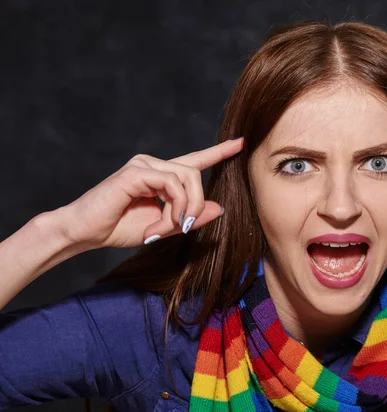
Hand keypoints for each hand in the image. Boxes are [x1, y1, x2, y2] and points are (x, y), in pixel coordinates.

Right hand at [59, 138, 243, 249]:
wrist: (85, 233)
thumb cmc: (118, 228)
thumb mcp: (164, 227)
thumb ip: (189, 218)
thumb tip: (219, 208)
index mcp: (161, 176)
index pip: (195, 160)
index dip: (219, 152)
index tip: (240, 142)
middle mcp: (153, 165)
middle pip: (195, 173)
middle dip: (195, 205)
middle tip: (181, 228)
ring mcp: (144, 165)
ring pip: (186, 177)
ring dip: (184, 208)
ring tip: (168, 227)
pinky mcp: (136, 171)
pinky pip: (171, 183)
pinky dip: (173, 206)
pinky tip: (159, 223)